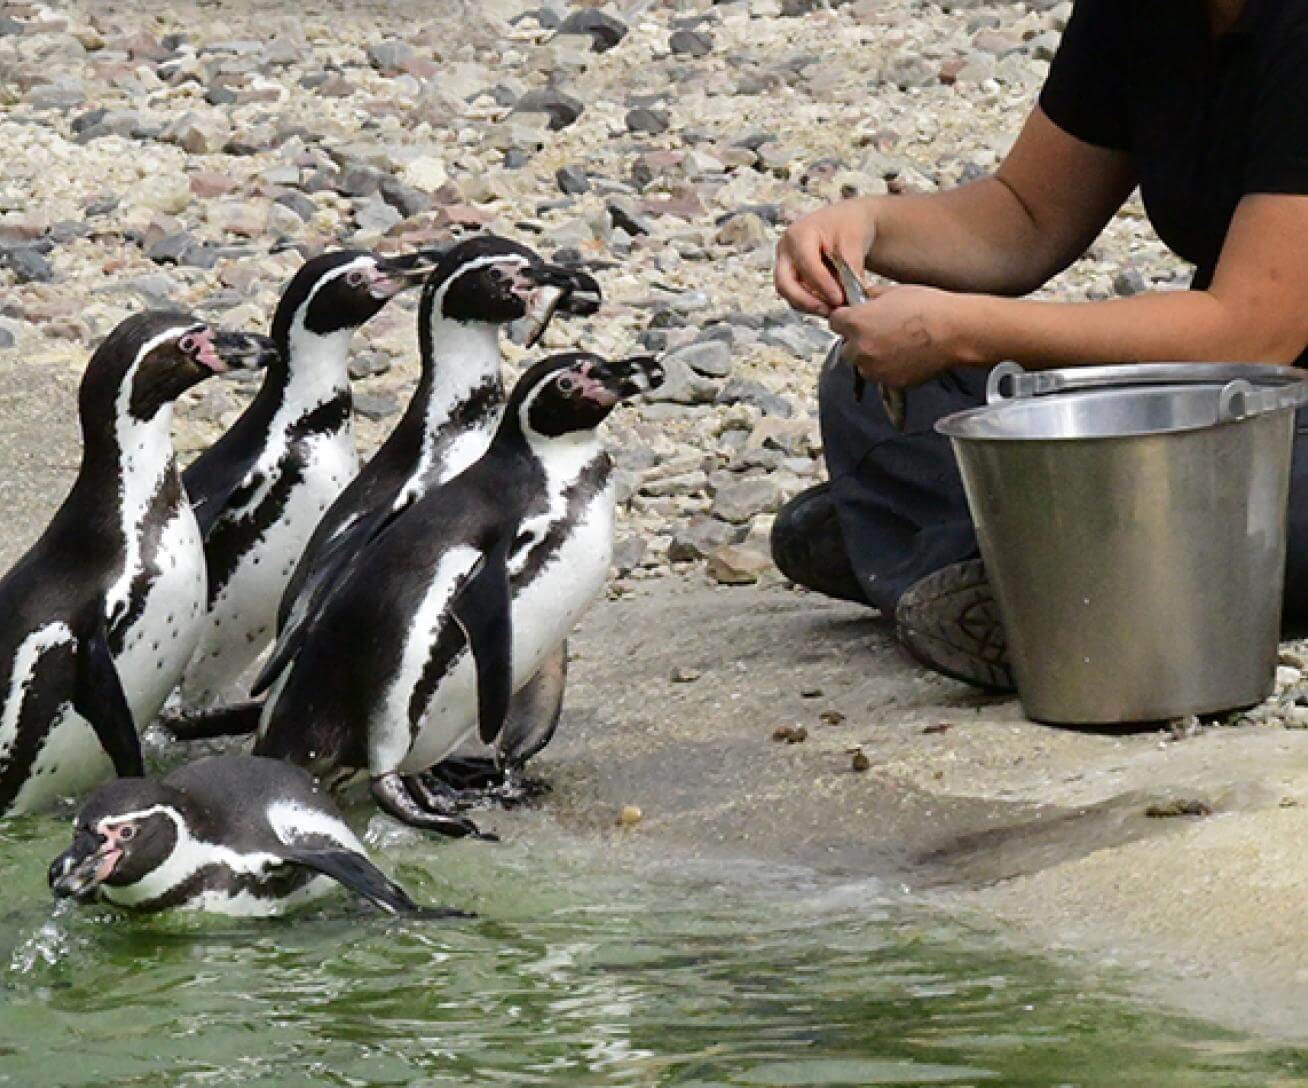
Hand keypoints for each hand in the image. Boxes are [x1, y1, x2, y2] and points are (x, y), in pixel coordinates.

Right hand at [775, 198, 878, 315]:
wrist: (848, 222)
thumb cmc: (849, 225)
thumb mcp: (854, 240)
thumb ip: (851, 266)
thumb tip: (850, 295)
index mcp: (799, 234)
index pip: (806, 264)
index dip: (822, 284)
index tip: (839, 299)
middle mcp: (785, 250)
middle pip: (785, 283)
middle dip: (806, 301)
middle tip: (830, 311)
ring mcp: (785, 264)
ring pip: (788, 293)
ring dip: (809, 306)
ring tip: (833, 311)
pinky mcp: (791, 277)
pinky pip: (795, 296)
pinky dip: (811, 304)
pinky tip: (829, 307)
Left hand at [828, 285, 979, 388]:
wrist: (955, 331)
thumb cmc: (928, 307)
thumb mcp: (893, 292)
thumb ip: (871, 297)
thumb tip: (863, 299)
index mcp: (857, 323)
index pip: (834, 322)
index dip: (845, 318)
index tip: (852, 317)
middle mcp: (860, 349)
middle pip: (846, 348)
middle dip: (857, 341)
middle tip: (878, 332)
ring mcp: (875, 368)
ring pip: (863, 365)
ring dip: (872, 357)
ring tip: (895, 345)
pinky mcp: (891, 382)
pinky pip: (882, 376)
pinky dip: (888, 368)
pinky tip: (905, 356)